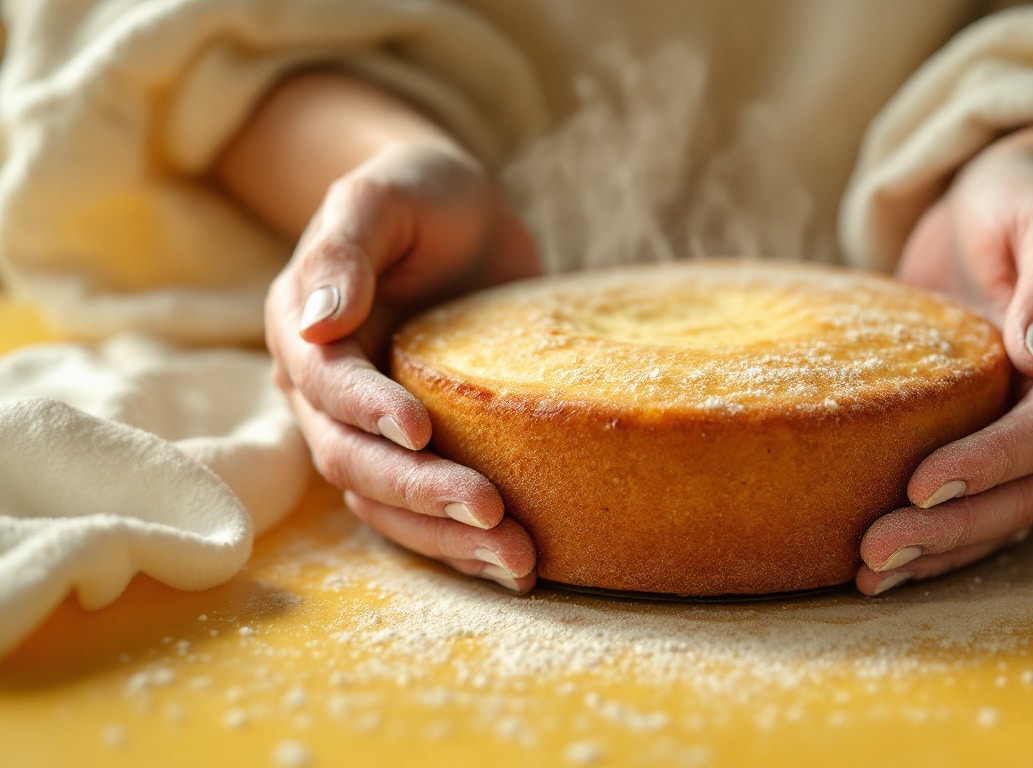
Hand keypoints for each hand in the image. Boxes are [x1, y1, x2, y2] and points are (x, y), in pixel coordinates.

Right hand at [266, 140, 541, 592]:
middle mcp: (326, 396)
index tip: (422, 429)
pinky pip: (426, 514)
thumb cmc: (420, 194)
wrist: (464, 218)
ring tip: (517, 562)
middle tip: (490, 511)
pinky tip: (516, 568)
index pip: (325, 388)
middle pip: (355, 463)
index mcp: (305, 334)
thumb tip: (314, 320)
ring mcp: (372, 431)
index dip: (367, 412)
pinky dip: (464, 545)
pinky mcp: (422, 452)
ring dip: (446, 539)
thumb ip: (344, 250)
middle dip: (419, 492)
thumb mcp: (382, 197)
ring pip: (388, 505)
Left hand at [855, 124, 1032, 594]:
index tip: (921, 485)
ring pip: (1006, 516)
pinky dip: (940, 542)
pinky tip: (884, 567)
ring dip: (941, 551)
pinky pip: (983, 510)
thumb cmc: (1019, 203)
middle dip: (954, 527)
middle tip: (875, 551)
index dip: (992, 462)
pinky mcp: (1007, 450)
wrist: (1003, 208)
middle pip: (1029, 490)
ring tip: (868, 575)